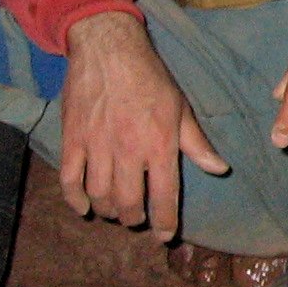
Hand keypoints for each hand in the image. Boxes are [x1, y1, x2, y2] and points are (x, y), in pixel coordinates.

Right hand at [59, 10, 228, 237]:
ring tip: (117, 211)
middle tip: (138, 220)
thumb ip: (196, 143)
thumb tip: (219, 169)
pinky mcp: (71, 139)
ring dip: (109, 210)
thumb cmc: (150, 78)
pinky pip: (69, 180)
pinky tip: (84, 207)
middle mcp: (128, 150)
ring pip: (100, 195)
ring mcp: (96, 146)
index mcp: (159, 144)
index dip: (165, 221)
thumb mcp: (181, 109)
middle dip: (135, 218)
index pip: (164, 195)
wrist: (108, 50)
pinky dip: (75, 199)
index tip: (164, 236)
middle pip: (129, 201)